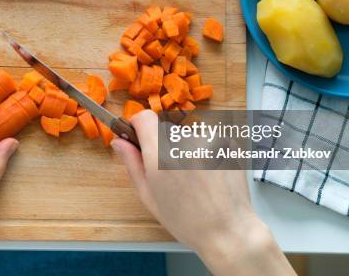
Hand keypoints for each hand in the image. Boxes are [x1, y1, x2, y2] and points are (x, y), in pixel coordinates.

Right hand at [111, 110, 294, 275]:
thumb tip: (119, 142)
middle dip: (164, 144)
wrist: (228, 231)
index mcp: (161, 157)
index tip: (140, 137)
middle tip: (173, 171)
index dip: (139, 126)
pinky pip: (207, 138)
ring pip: (187, 134)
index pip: (145, 118)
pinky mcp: (227, 142)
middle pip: (166, 128)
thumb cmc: (187, 221)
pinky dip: (205, 151)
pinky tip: (209, 174)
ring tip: (195, 176)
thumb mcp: (150, 197)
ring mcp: (209, 141)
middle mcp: (186, 143)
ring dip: (186, 147)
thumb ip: (133, 165)